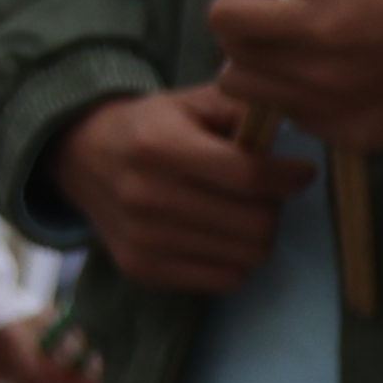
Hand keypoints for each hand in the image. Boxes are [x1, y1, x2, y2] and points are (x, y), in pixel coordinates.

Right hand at [48, 77, 309, 297]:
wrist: (82, 157)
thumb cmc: (154, 126)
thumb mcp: (193, 102)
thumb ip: (243, 109)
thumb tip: (293, 128)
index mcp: (159, 146)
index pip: (248, 176)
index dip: (289, 177)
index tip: (300, 172)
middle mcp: (145, 196)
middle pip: (255, 224)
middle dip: (274, 207)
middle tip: (266, 194)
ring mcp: (141, 239)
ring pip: (247, 256)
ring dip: (256, 235)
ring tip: (240, 213)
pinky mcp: (141, 269)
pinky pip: (225, 280)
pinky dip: (234, 260)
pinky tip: (219, 237)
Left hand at [198, 0, 382, 157]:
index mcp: (319, 23)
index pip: (224, 19)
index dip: (238, 2)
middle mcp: (320, 76)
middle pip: (231, 61)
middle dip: (248, 38)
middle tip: (289, 22)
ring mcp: (333, 113)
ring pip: (253, 96)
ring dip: (266, 72)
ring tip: (310, 51)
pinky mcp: (349, 139)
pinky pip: (293, 119)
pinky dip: (299, 98)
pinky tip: (338, 78)